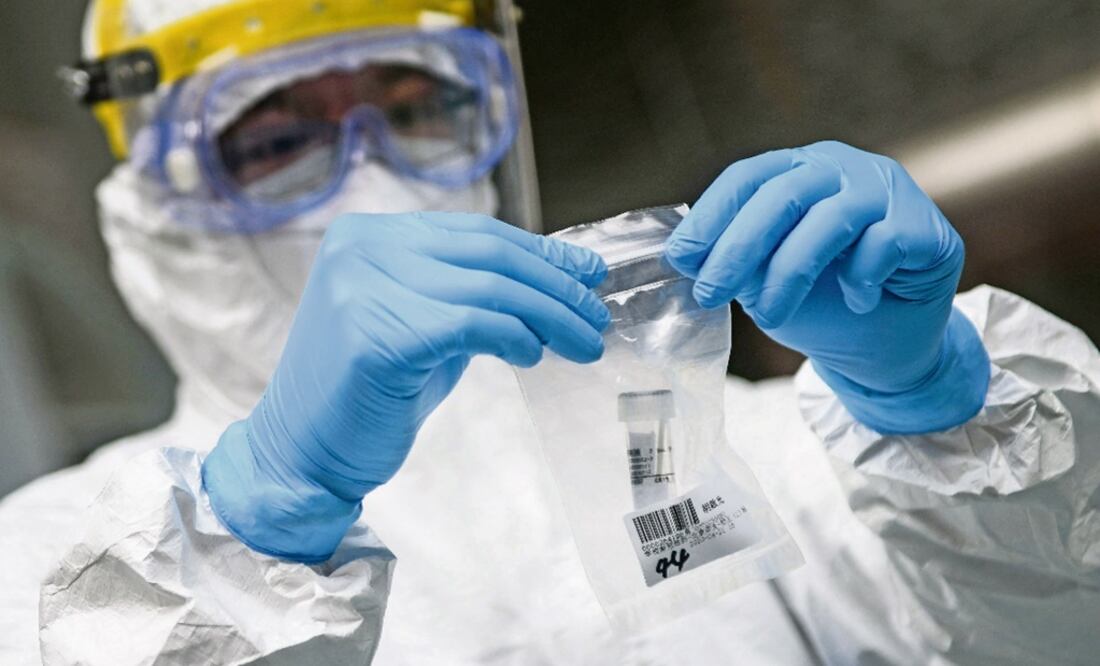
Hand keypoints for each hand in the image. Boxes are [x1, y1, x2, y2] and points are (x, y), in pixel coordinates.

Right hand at [203, 212, 609, 561]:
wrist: (301, 453)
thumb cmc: (368, 393)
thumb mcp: (425, 324)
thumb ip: (472, 294)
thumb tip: (559, 277)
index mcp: (368, 234)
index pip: (476, 232)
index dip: (541, 252)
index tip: (588, 274)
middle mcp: (361, 248)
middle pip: (489, 254)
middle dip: (555, 286)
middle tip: (596, 316)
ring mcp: (362, 287)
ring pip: (489, 288)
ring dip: (550, 317)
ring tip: (584, 344)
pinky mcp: (375, 334)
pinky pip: (471, 325)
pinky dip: (515, 338)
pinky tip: (533, 356)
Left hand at [667, 141, 988, 432]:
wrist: (885, 348)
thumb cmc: (822, 306)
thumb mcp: (764, 282)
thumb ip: (735, 260)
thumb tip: (684, 255)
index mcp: (797, 171)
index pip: (747, 178)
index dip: (710, 216)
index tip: (679, 257)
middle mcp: (842, 168)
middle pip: (782, 195)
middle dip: (738, 248)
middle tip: (709, 293)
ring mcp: (888, 191)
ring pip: (829, 220)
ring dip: (789, 273)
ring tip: (770, 315)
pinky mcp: (925, 225)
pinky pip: (882, 245)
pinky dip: (860, 280)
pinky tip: (860, 301)